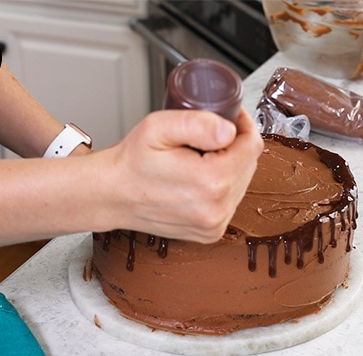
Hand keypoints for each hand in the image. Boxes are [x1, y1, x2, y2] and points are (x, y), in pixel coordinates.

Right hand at [101, 109, 262, 242]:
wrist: (110, 196)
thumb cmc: (131, 162)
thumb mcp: (157, 128)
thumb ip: (197, 124)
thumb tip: (230, 130)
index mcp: (210, 181)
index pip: (252, 146)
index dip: (244, 126)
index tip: (232, 115)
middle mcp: (216, 209)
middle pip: (249, 165)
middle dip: (235, 146)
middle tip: (208, 136)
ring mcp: (214, 225)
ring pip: (242, 183)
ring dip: (230, 166)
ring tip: (200, 157)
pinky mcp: (210, 233)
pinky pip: (230, 202)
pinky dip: (222, 186)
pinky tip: (200, 178)